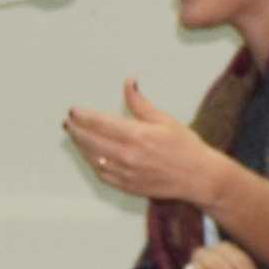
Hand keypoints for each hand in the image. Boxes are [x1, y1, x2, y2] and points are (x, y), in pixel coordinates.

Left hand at [64, 82, 219, 207]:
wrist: (200, 178)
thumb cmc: (185, 146)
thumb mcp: (164, 119)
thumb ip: (139, 103)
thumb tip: (128, 81)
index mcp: (137, 135)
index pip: (99, 123)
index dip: (83, 116)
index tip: (73, 110)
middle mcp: (128, 155)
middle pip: (91, 140)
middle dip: (76, 129)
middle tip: (68, 122)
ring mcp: (126, 173)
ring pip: (94, 158)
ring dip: (81, 145)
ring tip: (75, 135)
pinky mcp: (128, 186)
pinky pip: (103, 174)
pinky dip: (94, 162)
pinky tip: (91, 154)